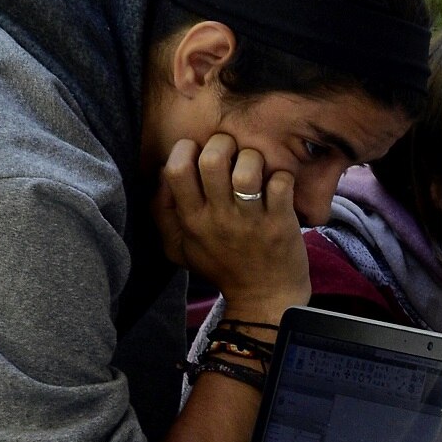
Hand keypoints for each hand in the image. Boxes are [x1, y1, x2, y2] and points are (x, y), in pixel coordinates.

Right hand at [152, 134, 310, 320]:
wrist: (263, 298)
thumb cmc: (221, 267)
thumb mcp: (178, 248)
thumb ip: (161, 213)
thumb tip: (159, 175)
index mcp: (192, 219)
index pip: (177, 169)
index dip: (186, 149)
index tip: (198, 152)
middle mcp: (219, 218)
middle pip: (213, 160)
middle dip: (223, 143)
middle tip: (232, 151)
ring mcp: (251, 221)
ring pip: (248, 170)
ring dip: (253, 158)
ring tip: (256, 167)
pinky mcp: (280, 223)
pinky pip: (281, 184)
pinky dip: (282, 176)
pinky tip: (278, 183)